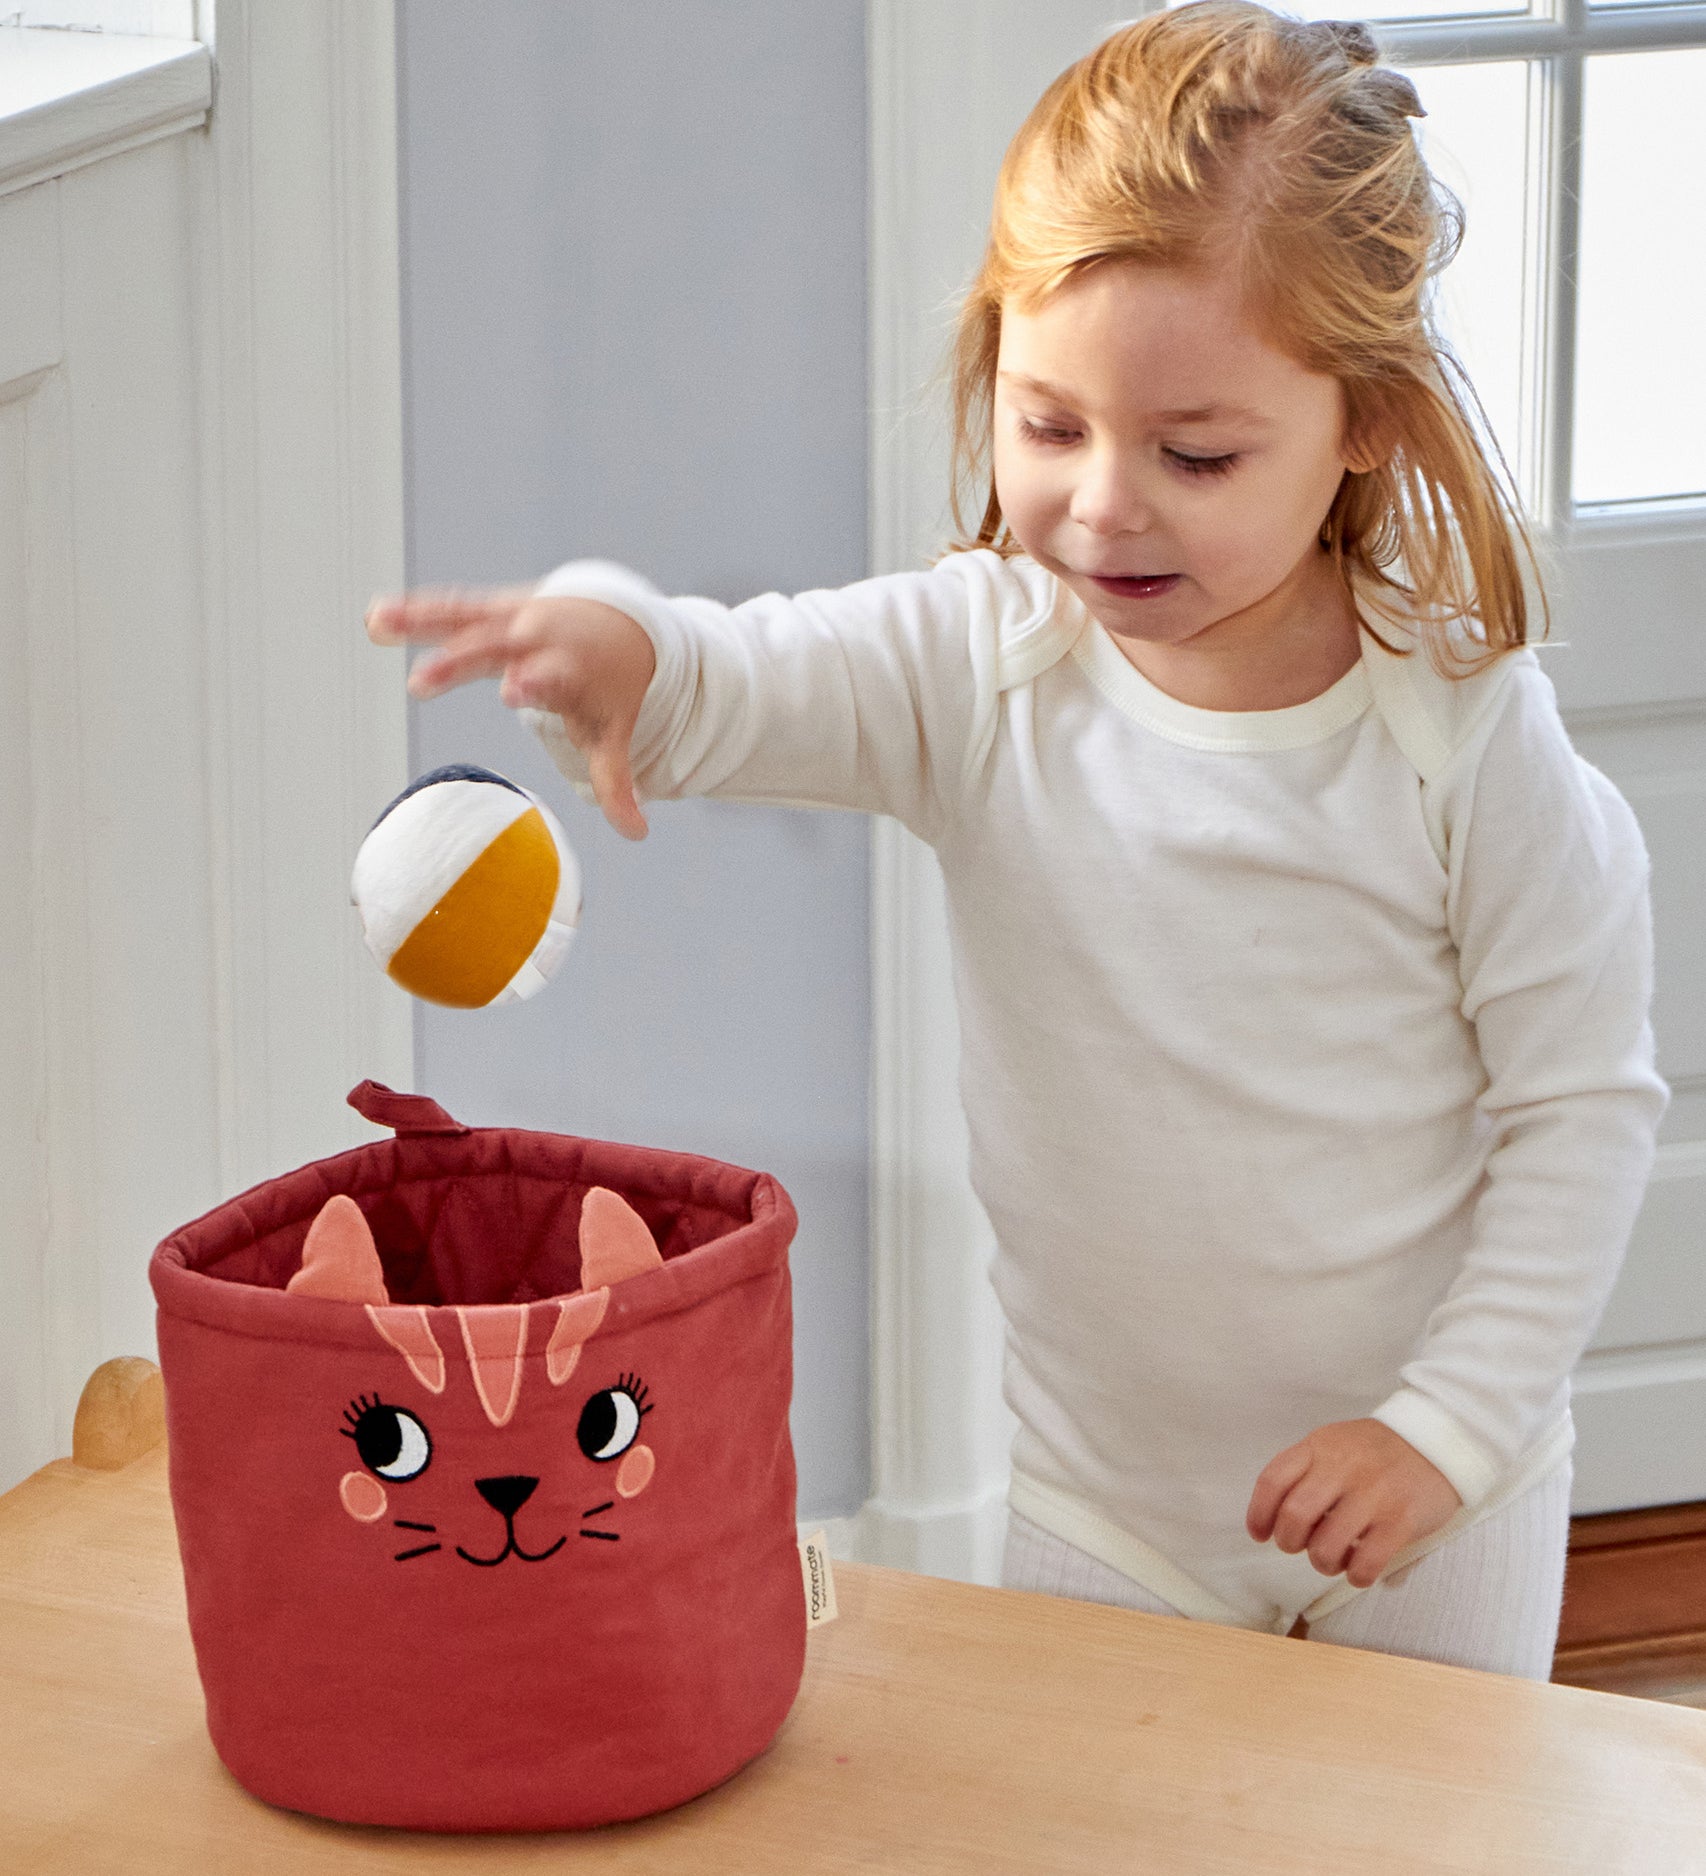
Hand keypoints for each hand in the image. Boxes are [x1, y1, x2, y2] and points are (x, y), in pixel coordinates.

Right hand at [366, 585, 656, 840]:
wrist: (623, 623)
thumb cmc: (609, 687)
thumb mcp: (612, 730)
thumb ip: (616, 781)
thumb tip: (638, 834)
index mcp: (571, 668)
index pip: (552, 675)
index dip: (534, 681)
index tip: (513, 692)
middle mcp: (539, 638)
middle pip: (496, 647)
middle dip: (459, 661)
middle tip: (421, 681)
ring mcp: (513, 618)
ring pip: (463, 618)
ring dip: (418, 620)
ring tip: (376, 624)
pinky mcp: (494, 606)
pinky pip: (451, 608)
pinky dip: (415, 611)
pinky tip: (374, 616)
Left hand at [1245, 1418, 1461, 1588]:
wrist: (1438, 1440)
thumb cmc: (1378, 1451)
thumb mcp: (1335, 1443)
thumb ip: (1306, 1470)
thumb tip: (1275, 1518)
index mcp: (1320, 1446)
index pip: (1272, 1481)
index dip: (1258, 1514)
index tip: (1260, 1534)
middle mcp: (1343, 1468)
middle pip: (1294, 1516)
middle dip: (1288, 1542)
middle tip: (1299, 1547)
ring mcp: (1373, 1494)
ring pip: (1326, 1546)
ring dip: (1323, 1562)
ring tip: (1333, 1558)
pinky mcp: (1402, 1520)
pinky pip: (1366, 1562)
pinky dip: (1356, 1575)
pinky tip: (1359, 1570)